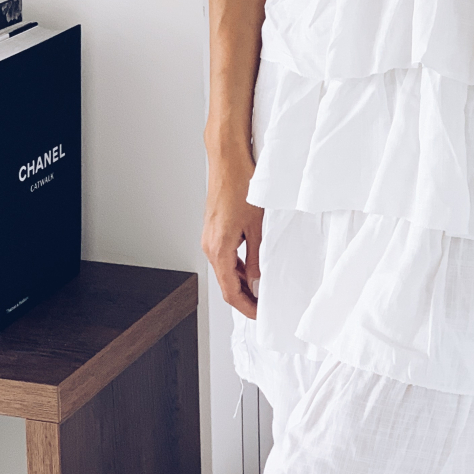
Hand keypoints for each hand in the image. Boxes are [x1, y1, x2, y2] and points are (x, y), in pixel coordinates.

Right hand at [202, 153, 262, 319]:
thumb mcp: (257, 226)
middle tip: (263, 306)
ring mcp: (210, 235)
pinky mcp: (214, 227)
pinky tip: (252, 264)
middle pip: (226, 282)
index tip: (260, 315)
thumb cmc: (240, 184)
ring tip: (261, 288)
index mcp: (218, 248)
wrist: (228, 158)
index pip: (230, 291)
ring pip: (225, 269)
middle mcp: (209, 244)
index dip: (247, 307)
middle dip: (244, 297)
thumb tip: (258, 281)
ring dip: (241, 281)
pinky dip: (237, 265)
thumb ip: (257, 257)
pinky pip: (225, 254)